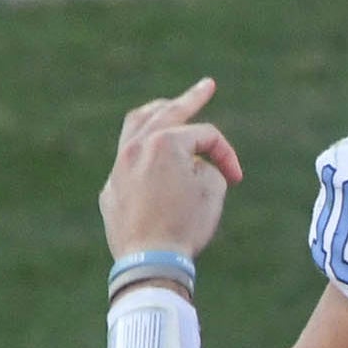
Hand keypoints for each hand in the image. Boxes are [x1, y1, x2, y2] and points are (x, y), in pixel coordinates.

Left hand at [100, 78, 243, 259]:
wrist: (150, 261)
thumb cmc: (185, 226)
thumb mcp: (212, 192)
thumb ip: (209, 167)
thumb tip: (195, 165)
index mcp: (166, 142)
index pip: (205, 135)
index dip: (226, 153)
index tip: (236, 178)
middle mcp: (138, 146)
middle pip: (168, 112)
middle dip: (191, 99)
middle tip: (207, 85)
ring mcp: (119, 165)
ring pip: (137, 126)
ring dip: (156, 113)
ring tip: (166, 105)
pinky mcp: (111, 187)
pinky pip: (127, 157)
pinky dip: (143, 149)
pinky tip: (150, 151)